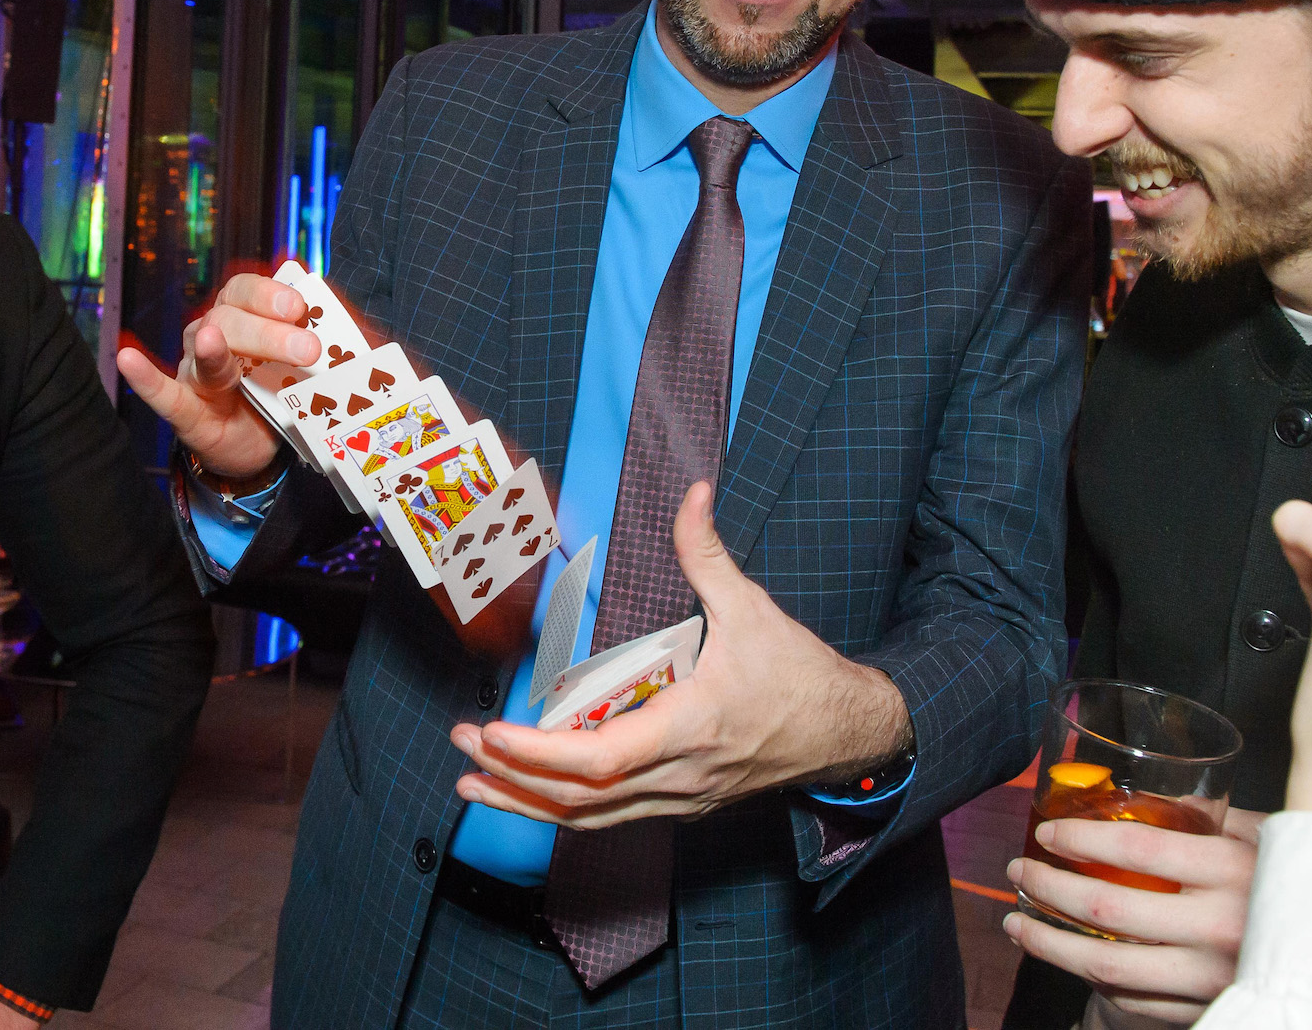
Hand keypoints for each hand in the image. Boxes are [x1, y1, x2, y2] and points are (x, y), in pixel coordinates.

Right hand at [116, 272, 319, 479]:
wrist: (255, 444)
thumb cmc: (278, 390)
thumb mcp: (305, 364)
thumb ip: (324, 346)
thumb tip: (363, 337)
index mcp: (241, 315)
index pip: (246, 290)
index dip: (270, 294)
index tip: (299, 308)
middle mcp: (210, 334)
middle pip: (230, 320)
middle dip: (268, 332)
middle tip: (306, 350)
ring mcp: (194, 371)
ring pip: (204, 354)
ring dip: (216, 350)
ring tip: (212, 339)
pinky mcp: (186, 409)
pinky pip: (162, 393)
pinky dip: (146, 378)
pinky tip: (128, 360)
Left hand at [448, 482, 910, 826]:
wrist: (848, 733)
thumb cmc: (800, 674)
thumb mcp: (753, 608)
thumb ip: (709, 552)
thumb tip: (694, 492)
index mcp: (691, 727)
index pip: (600, 758)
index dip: (540, 754)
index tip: (495, 733)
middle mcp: (680, 775)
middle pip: (581, 798)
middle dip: (513, 777)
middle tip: (463, 746)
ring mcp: (681, 798)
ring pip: (592, 819)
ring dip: (529, 803)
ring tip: (474, 782)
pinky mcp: (683, 804)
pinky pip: (613, 818)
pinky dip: (565, 810)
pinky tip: (532, 796)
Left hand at [1001, 809, 1261, 1025]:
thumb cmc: (1299, 881)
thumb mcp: (1261, 836)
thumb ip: (1206, 816)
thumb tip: (1143, 793)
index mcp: (1231, 871)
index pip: (1136, 850)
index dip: (1079, 840)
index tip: (1046, 833)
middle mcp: (1219, 927)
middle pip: (1107, 912)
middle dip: (1047, 891)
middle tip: (1018, 872)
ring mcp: (1211, 978)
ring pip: (1108, 968)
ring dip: (1050, 945)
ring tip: (1017, 922)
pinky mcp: (1208, 1011)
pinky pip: (1135, 1001)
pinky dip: (1094, 981)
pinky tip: (1071, 958)